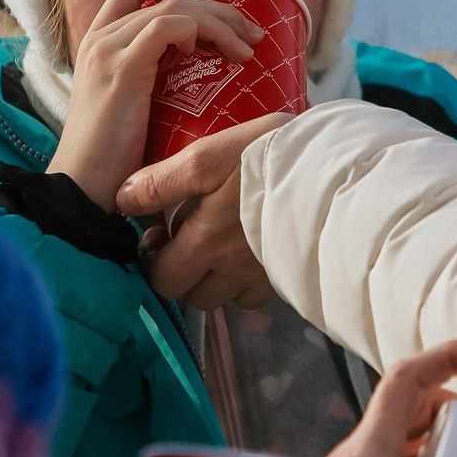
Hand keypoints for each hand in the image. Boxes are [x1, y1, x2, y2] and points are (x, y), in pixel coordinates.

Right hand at [48, 0, 262, 210]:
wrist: (83, 188)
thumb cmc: (114, 159)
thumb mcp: (135, 107)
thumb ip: (155, 80)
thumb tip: (205, 75)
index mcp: (100, 40)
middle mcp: (100, 36)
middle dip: (215, 3)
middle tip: (251, 31)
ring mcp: (108, 49)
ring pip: (173, 6)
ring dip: (219, 21)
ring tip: (247, 48)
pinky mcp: (122, 69)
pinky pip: (167, 27)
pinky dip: (197, 31)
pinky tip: (212, 54)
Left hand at [121, 113, 289, 307]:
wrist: (335, 175)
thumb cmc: (268, 159)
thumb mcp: (207, 157)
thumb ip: (160, 183)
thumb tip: (121, 201)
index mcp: (204, 244)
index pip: (163, 279)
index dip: (155, 261)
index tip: (161, 235)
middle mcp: (230, 272)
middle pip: (193, 297)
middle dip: (183, 274)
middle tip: (189, 240)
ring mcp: (262, 278)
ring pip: (227, 299)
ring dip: (217, 280)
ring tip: (222, 247)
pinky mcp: (290, 275)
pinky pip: (261, 295)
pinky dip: (249, 283)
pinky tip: (253, 253)